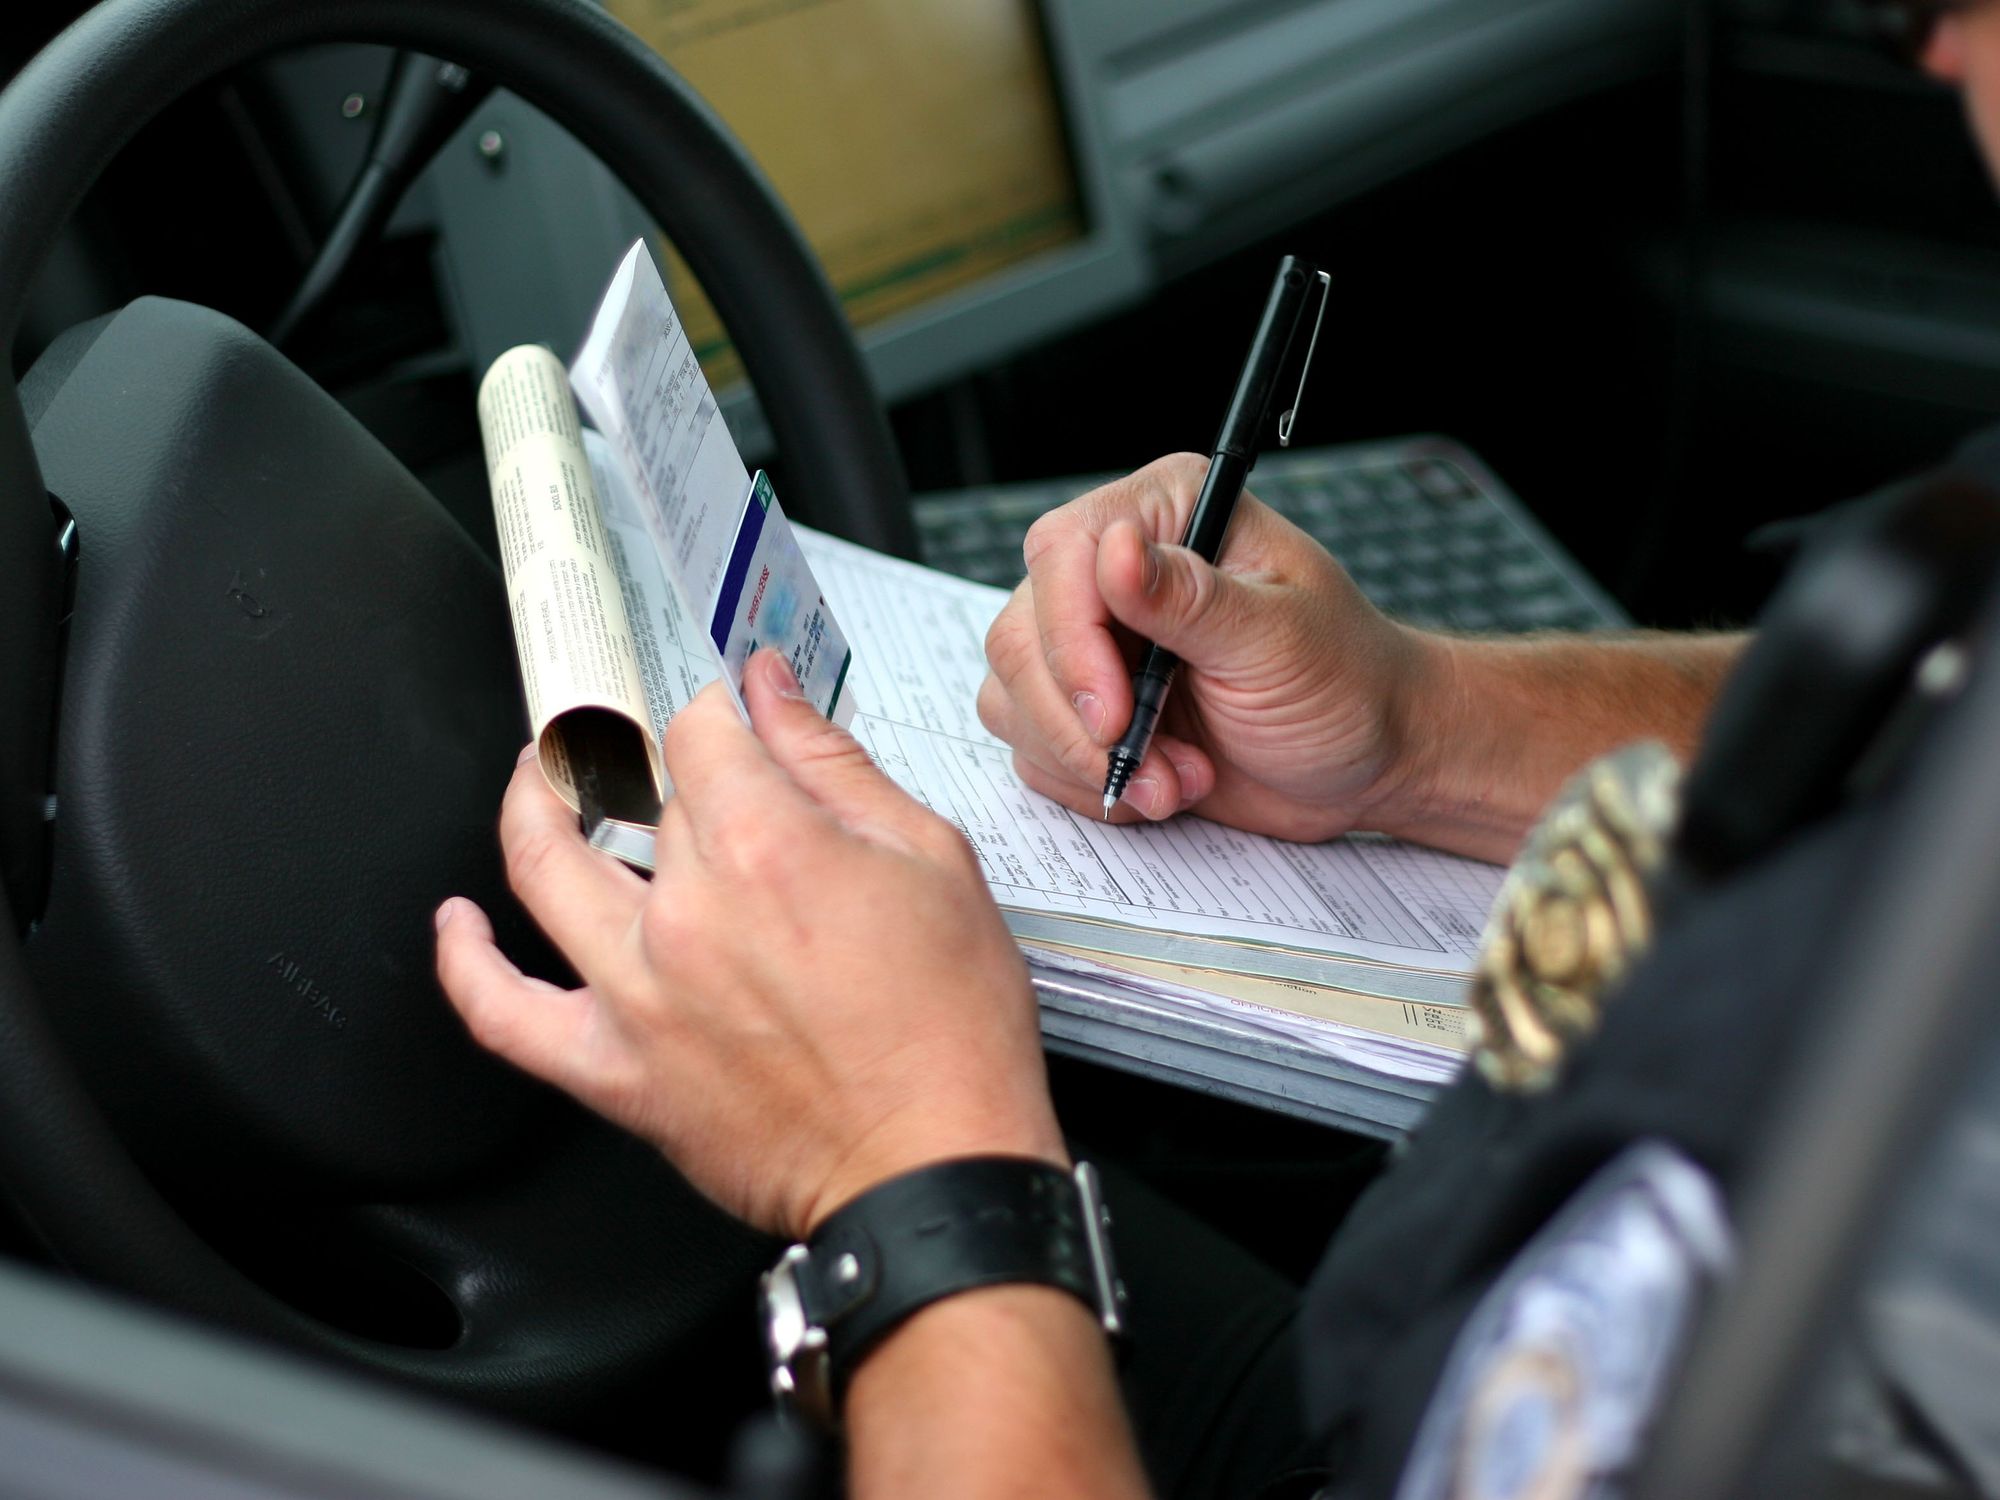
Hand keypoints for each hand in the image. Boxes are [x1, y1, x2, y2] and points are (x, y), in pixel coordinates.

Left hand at [434, 651, 1065, 1239]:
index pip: (699, 730)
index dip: (715, 706)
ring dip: (529, 804)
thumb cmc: (949, 1031)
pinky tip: (461, 925)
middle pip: (641, 796)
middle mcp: (686, 913)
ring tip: (536, 780)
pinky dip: (466, 962)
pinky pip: (502, 1015)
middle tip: (678, 759)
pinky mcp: (616, 1072)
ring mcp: (637, 993)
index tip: (730, 712)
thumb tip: (772, 693)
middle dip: (663, 763)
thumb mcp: (931, 862)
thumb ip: (835, 766)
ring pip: (542, 868)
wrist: (935, 1168)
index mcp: (765, 847)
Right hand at [978, 452, 1436, 840]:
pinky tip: (1164, 785)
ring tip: (1177, 778)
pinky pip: (1034, 747)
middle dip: (1079, 720)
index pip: (1063, 554)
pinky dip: (1090, 783)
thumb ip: (1191, 599)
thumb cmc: (1348, 683)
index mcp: (1170, 514)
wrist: (1368, 759)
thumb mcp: (1280, 640)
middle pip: (1021, 634)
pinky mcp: (1088, 706)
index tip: (1114, 715)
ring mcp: (1097, 641)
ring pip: (1014, 696)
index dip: (1072, 641)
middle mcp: (1118, 570)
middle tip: (1150, 763)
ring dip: (1088, 760)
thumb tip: (1113, 553)